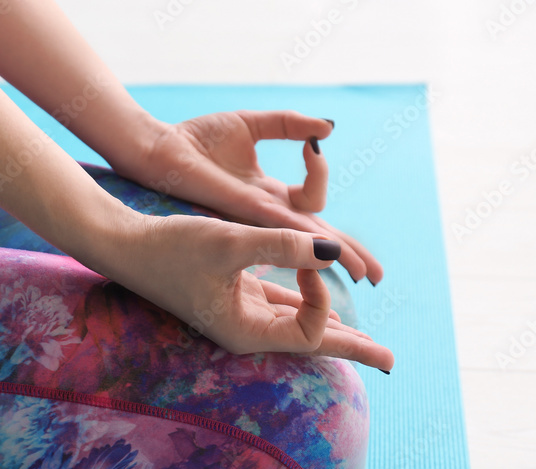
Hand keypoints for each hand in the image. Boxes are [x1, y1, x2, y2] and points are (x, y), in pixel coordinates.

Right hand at [103, 211, 393, 369]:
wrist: (124, 244)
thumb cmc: (169, 248)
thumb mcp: (229, 242)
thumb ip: (283, 246)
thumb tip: (333, 250)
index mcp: (246, 331)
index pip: (309, 328)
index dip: (321, 293)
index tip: (308, 257)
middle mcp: (246, 328)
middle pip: (312, 344)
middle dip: (353, 350)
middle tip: (392, 362)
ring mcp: (238, 311)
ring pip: (298, 323)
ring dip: (334, 329)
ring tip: (367, 344)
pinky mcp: (231, 292)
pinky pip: (279, 304)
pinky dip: (304, 305)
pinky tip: (323, 310)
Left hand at [111, 111, 383, 284]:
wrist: (158, 149)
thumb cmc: (195, 141)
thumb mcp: (250, 126)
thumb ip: (288, 125)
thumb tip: (325, 129)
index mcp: (269, 196)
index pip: (314, 209)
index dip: (335, 209)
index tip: (315, 151)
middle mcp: (265, 216)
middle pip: (317, 241)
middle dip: (349, 256)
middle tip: (377, 277)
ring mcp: (253, 219)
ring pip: (305, 242)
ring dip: (335, 255)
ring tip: (363, 273)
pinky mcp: (239, 214)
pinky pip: (280, 226)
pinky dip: (305, 235)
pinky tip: (325, 247)